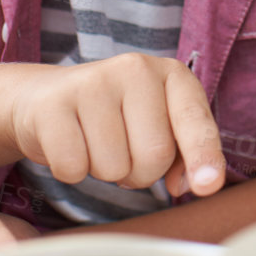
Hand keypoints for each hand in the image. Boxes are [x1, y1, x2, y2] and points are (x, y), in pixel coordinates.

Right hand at [7, 53, 225, 196]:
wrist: (46, 98)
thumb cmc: (115, 119)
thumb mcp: (158, 126)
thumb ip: (184, 154)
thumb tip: (192, 185)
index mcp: (171, 74)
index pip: (194, 118)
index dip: (203, 154)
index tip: (209, 186)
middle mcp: (136, 69)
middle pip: (155, 155)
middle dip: (140, 173)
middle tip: (123, 153)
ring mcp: (92, 82)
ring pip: (114, 168)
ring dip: (105, 172)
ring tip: (94, 144)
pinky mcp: (53, 104)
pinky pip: (73, 168)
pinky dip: (71, 171)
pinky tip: (69, 144)